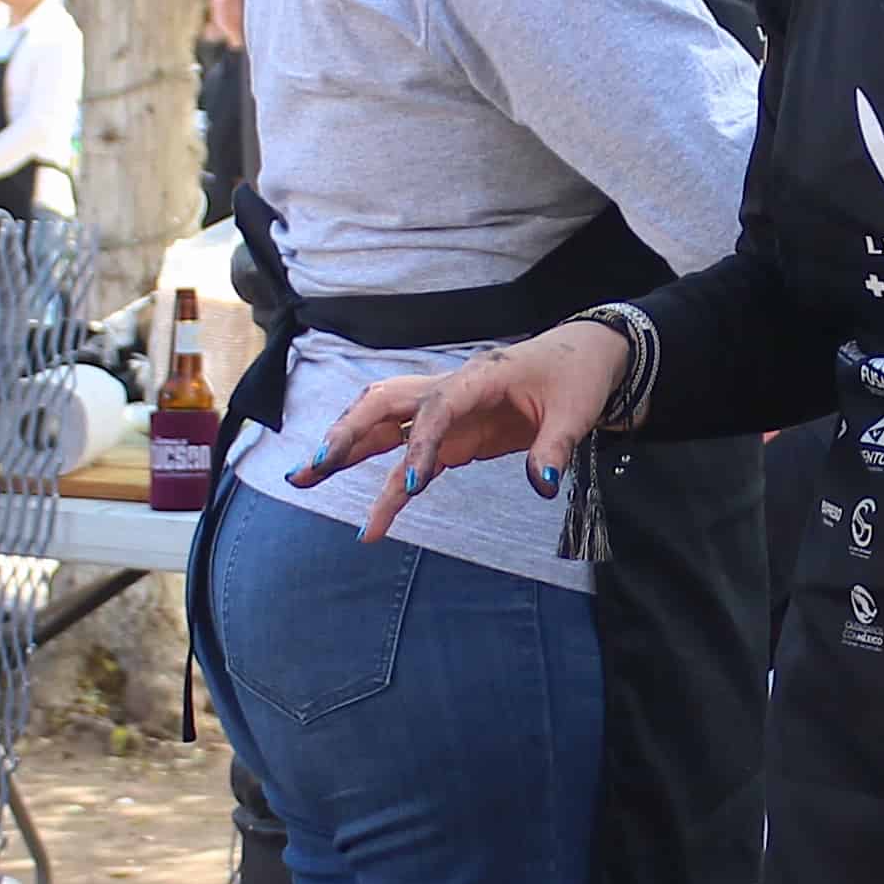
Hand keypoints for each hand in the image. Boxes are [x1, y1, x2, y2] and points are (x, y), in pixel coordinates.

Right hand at [293, 322, 629, 539]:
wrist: (581, 359)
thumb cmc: (576, 377)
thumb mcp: (576, 411)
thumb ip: (554, 447)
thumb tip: (543, 485)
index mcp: (479, 377)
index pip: (436, 407)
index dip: (419, 444)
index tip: (411, 484)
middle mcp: (450, 390)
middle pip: (384, 403)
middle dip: (347, 433)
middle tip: (316, 466)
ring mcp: (445, 412)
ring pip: (381, 424)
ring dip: (344, 449)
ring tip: (303, 479)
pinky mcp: (450, 436)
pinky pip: (406, 458)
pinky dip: (386, 487)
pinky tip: (372, 523)